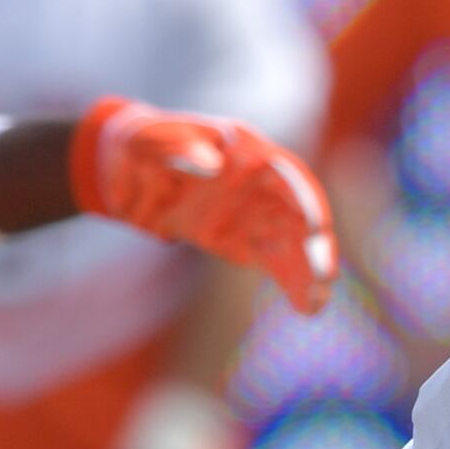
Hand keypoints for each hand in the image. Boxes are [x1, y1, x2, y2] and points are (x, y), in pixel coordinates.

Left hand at [69, 99, 336, 314]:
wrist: (125, 170)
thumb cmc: (139, 146)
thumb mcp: (146, 141)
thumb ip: (178, 147)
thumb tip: (213, 166)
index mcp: (244, 149)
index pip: (284, 173)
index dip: (302, 199)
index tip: (314, 226)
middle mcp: (260, 181)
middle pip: (299, 213)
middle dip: (314, 244)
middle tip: (324, 277)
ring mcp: (254, 212)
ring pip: (293, 243)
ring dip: (309, 272)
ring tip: (316, 303)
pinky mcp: (245, 240)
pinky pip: (276, 262)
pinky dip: (292, 283)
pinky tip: (306, 307)